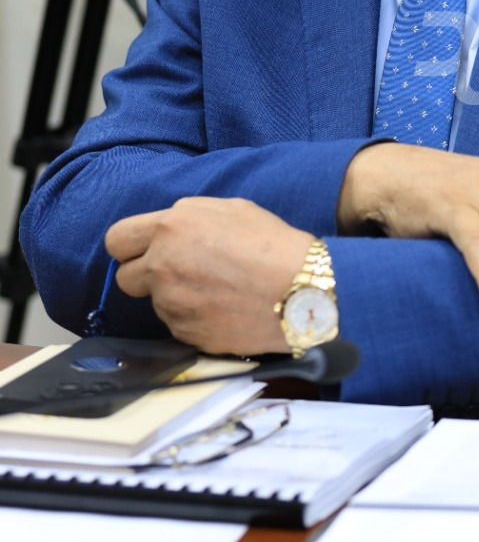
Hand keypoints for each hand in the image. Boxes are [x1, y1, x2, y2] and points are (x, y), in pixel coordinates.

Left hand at [106, 197, 310, 354]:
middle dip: (146, 275)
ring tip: (215, 291)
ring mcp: (171, 303)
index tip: (143, 251)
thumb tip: (172, 229)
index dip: (129, 247)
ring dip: (175, 297)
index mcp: (169, 228)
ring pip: (155, 302)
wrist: (299, 292)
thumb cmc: (272, 244)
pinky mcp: (184, 332)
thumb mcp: (231, 209)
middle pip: (125, 278)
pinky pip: (177, 323)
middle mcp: (161, 265)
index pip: (117, 240)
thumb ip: (189, 217)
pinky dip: (194, 317)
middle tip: (178, 273)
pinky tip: (223, 309)